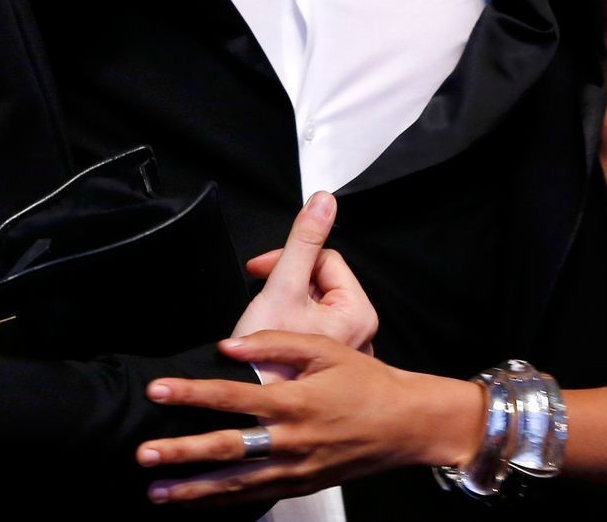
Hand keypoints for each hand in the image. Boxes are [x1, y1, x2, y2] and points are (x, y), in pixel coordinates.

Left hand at [138, 332, 482, 504]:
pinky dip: (221, 502)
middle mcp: (291, 440)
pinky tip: (194, 503)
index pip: (232, 396)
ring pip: (236, 483)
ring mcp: (295, 469)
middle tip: (144, 454)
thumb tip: (228, 345)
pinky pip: (254, 497)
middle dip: (182, 451)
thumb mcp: (326, 349)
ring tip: (156, 491)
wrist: (404, 424)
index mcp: (295, 401)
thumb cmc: (365, 383)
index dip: (192, 392)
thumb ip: (275, 343)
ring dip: (193, 488)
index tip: (158, 390)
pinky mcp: (300, 486)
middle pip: (227, 448)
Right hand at [231, 192, 376, 359]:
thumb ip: (303, 241)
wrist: (244, 406)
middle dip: (288, 284)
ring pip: (313, 306)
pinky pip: (311, 332)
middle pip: (320, 283)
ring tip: (268, 324)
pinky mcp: (327, 369)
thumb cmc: (263, 358)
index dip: (289, 259)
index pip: (326, 260)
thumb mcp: (282, 287)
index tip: (262, 272)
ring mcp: (345, 354)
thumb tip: (324, 200)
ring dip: (287, 305)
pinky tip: (275, 345)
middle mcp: (361, 335)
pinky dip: (291, 330)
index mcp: (359, 314)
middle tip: (265, 300)